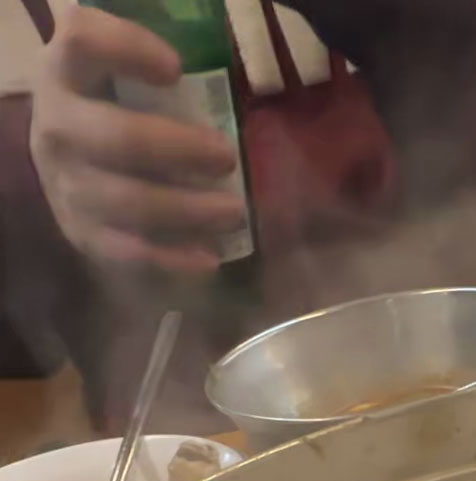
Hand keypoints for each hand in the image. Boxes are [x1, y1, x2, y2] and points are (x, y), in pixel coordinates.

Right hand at [30, 6, 245, 274]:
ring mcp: (63, 184)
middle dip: (179, 149)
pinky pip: (125, 253)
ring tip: (235, 212)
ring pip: (126, 203)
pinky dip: (171, 259)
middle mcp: (54, 125)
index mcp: (65, 69)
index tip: (176, 67)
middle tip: (228, 155)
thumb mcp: (127, 68)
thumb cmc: (118, 100)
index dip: (128, 49)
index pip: (82, 40)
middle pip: (117, 138)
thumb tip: (232, 49)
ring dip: (187, 210)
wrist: (72, 154)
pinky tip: (209, 259)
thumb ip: (164, 57)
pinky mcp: (80, 232)